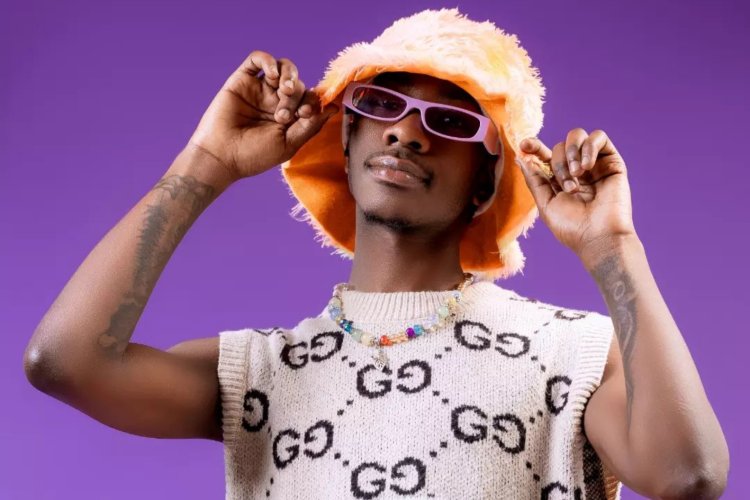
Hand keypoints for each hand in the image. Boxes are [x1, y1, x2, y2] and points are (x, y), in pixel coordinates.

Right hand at [187, 50, 338, 182]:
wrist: (221, 156)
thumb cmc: (254, 155)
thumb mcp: (289, 143)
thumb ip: (311, 125)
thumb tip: (333, 107)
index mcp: (289, 118)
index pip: (310, 99)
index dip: (313, 101)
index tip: (305, 114)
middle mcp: (275, 102)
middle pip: (299, 84)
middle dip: (297, 96)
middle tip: (285, 114)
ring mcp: (259, 90)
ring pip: (283, 68)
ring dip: (289, 75)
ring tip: (284, 90)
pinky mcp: (241, 81)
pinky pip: (257, 59)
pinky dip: (268, 61)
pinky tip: (271, 73)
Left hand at [515, 129, 636, 262]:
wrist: (599, 237)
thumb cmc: (572, 227)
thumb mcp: (545, 203)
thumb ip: (534, 179)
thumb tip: (520, 158)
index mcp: (559, 180)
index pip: (544, 155)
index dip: (534, 146)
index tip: (524, 145)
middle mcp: (576, 170)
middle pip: (559, 146)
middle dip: (558, 162)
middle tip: (567, 185)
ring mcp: (594, 165)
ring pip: (577, 136)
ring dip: (572, 152)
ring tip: (577, 175)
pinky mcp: (612, 162)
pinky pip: (599, 136)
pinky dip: (589, 147)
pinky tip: (587, 167)